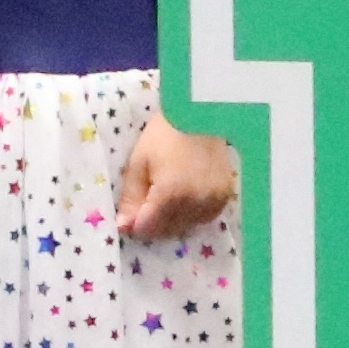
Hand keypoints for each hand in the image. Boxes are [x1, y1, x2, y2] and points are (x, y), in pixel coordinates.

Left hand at [118, 112, 236, 238]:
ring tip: (162, 202)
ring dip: (170, 222)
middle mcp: (195, 202)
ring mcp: (213, 201)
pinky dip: (190, 216)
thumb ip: (131, 197)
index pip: (149, 227)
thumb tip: (123, 227)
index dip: (134, 226)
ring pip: (186, 227)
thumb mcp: (139, 163)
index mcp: (171, 194)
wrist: (200, 117)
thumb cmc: (164, 136)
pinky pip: (203, 218)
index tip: (127, 218)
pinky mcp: (225, 197)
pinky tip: (182, 200)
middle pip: (167, 230)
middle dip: (151, 225)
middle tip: (142, 209)